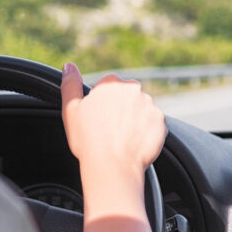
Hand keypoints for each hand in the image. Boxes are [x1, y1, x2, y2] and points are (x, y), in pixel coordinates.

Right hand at [60, 63, 166, 181]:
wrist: (113, 166)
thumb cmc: (89, 140)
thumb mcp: (71, 110)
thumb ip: (70, 84)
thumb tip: (69, 66)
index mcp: (111, 83)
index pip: (108, 88)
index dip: (102, 106)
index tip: (99, 120)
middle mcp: (134, 90)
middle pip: (127, 98)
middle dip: (121, 111)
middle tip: (110, 131)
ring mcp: (150, 105)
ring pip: (141, 111)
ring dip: (134, 121)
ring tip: (122, 140)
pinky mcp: (162, 122)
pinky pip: (153, 125)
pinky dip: (146, 133)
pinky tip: (134, 144)